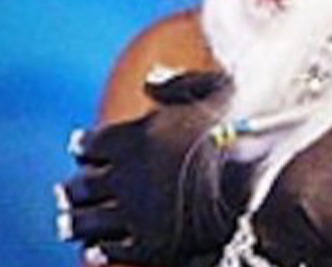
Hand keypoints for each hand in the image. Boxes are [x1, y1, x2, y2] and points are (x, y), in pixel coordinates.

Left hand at [57, 70, 252, 265]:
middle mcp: (128, 174)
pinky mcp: (153, 245)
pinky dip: (101, 251)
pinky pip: (116, 250)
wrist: (268, 172)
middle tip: (63, 191)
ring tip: (67, 224)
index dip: (83, 146)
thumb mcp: (213, 88)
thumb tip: (150, 80)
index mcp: (136, 134)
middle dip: (72, 188)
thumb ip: (176, 85)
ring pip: (89, 220)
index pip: (92, 143)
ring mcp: (138, 212)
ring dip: (75, 221)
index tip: (78, 148)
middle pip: (82, 184)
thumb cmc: (246, 124)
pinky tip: (95, 252)